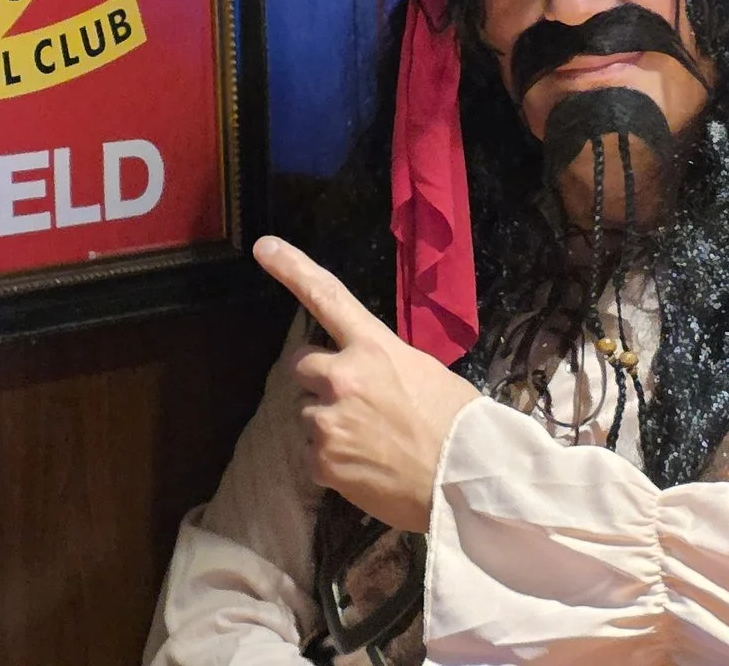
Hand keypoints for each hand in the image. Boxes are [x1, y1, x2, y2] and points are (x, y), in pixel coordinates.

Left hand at [254, 235, 482, 533]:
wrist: (465, 482)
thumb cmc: (457, 424)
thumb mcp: (425, 373)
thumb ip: (383, 366)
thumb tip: (365, 376)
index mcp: (374, 347)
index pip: (327, 297)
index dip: (292, 268)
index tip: (263, 246)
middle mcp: (342, 376)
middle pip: (302, 366)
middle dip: (320, 381)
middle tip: (355, 404)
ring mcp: (328, 420)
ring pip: (309, 415)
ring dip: (330, 425)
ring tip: (372, 444)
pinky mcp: (322, 461)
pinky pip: (313, 456)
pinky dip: (333, 463)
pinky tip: (367, 468)